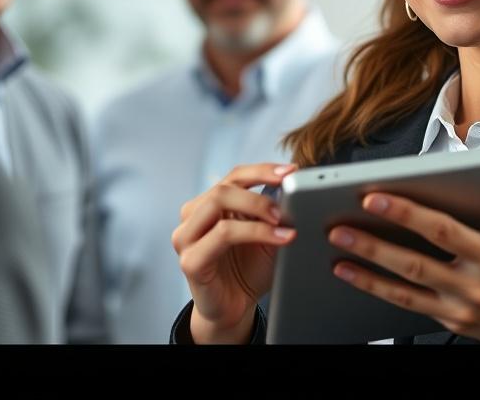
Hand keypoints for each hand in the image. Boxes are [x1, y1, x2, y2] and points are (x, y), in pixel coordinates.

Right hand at [171, 162, 297, 342]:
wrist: (234, 309)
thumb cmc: (248, 270)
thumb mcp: (266, 235)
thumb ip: (273, 212)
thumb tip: (293, 188)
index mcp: (209, 205)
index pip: (234, 176)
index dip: (263, 170)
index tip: (291, 171)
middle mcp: (193, 217)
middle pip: (223, 187)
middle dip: (259, 192)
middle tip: (287, 205)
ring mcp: (186, 238)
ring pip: (218, 204)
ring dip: (257, 209)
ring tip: (283, 222)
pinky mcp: (190, 261)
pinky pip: (223, 235)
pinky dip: (255, 231)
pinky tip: (279, 238)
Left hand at [327, 173, 479, 342]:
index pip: (444, 232)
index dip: (408, 214)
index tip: (376, 197)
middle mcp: (475, 286)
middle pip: (415, 262)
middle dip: (374, 244)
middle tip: (339, 225)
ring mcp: (459, 307)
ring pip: (404, 289)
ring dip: (367, 270)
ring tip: (336, 252)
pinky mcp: (450, 319)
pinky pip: (408, 305)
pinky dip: (378, 290)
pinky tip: (353, 275)